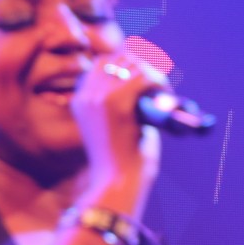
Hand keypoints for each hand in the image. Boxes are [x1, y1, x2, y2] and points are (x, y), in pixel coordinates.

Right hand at [71, 51, 163, 219]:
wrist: (116, 186)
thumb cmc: (121, 165)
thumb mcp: (116, 127)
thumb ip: (124, 102)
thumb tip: (146, 77)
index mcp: (80, 102)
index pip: (102, 63)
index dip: (127, 63)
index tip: (146, 76)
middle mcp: (86, 97)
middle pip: (118, 58)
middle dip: (143, 66)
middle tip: (159, 88)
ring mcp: (99, 99)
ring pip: (133, 65)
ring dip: (153, 76)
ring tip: (163, 94)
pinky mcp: (117, 104)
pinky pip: (144, 78)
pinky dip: (159, 84)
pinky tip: (164, 96)